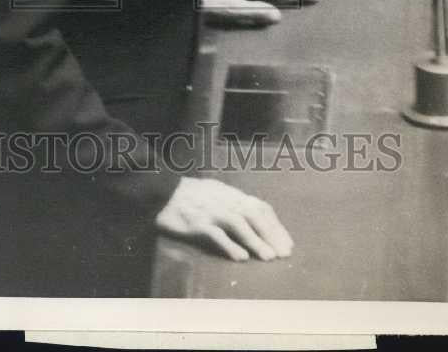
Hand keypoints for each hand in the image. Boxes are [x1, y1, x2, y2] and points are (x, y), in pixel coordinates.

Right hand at [156, 177, 292, 260]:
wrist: (160, 191)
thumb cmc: (188, 194)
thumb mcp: (215, 192)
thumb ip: (233, 203)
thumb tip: (255, 217)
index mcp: (230, 194)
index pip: (259, 207)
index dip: (275, 225)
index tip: (287, 243)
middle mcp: (224, 200)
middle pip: (253, 214)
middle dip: (271, 234)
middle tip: (284, 254)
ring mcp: (210, 210)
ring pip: (238, 223)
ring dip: (255, 240)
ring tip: (268, 258)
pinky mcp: (196, 222)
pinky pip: (215, 234)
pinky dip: (229, 245)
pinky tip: (240, 258)